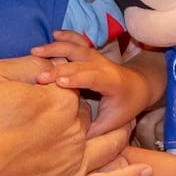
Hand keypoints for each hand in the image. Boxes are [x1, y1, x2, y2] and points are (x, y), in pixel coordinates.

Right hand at [0, 58, 150, 175]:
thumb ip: (28, 67)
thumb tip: (49, 63)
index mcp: (60, 99)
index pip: (74, 87)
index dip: (64, 84)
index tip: (52, 87)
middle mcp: (75, 130)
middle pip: (90, 117)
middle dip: (88, 109)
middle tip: (86, 108)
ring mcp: (75, 163)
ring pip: (109, 146)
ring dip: (121, 135)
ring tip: (127, 127)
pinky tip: (142, 170)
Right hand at [33, 31, 153, 139]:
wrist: (139, 85)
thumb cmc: (125, 106)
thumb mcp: (113, 122)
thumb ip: (95, 131)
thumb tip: (74, 141)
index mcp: (111, 82)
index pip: (93, 78)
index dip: (77, 79)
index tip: (59, 82)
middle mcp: (104, 66)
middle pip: (79, 64)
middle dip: (59, 68)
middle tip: (39, 76)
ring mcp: (97, 57)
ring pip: (76, 49)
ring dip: (56, 48)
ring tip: (36, 51)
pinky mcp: (91, 52)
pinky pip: (78, 41)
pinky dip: (67, 37)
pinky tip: (54, 34)